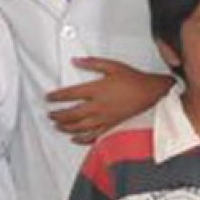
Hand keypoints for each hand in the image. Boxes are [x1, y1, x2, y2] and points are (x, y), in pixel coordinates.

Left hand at [46, 57, 173, 143]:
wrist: (151, 92)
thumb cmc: (133, 79)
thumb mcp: (112, 66)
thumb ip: (91, 63)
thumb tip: (75, 61)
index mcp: (97, 90)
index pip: (70, 94)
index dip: (56, 97)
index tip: (48, 97)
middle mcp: (99, 106)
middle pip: (72, 114)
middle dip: (58, 115)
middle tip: (50, 114)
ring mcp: (105, 118)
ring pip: (80, 127)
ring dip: (66, 127)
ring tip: (57, 125)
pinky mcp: (111, 125)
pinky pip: (94, 135)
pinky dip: (82, 139)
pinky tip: (74, 139)